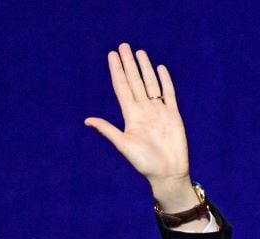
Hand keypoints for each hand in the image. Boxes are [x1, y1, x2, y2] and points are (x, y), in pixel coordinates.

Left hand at [85, 43, 198, 211]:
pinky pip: (168, 93)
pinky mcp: (173, 115)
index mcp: (131, 116)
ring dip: (144, 68)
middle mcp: (144, 111)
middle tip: (123, 46)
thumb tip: (87, 120)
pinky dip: (165, 81)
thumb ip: (108, 130)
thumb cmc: (144, 163)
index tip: (112, 56)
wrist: (168, 172)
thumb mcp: (124, 145)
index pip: (122, 88)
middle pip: (135, 81)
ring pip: (150, 84)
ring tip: (139, 52)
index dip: (117, 71)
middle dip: (129, 64)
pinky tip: (159, 69)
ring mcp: (158, 111)